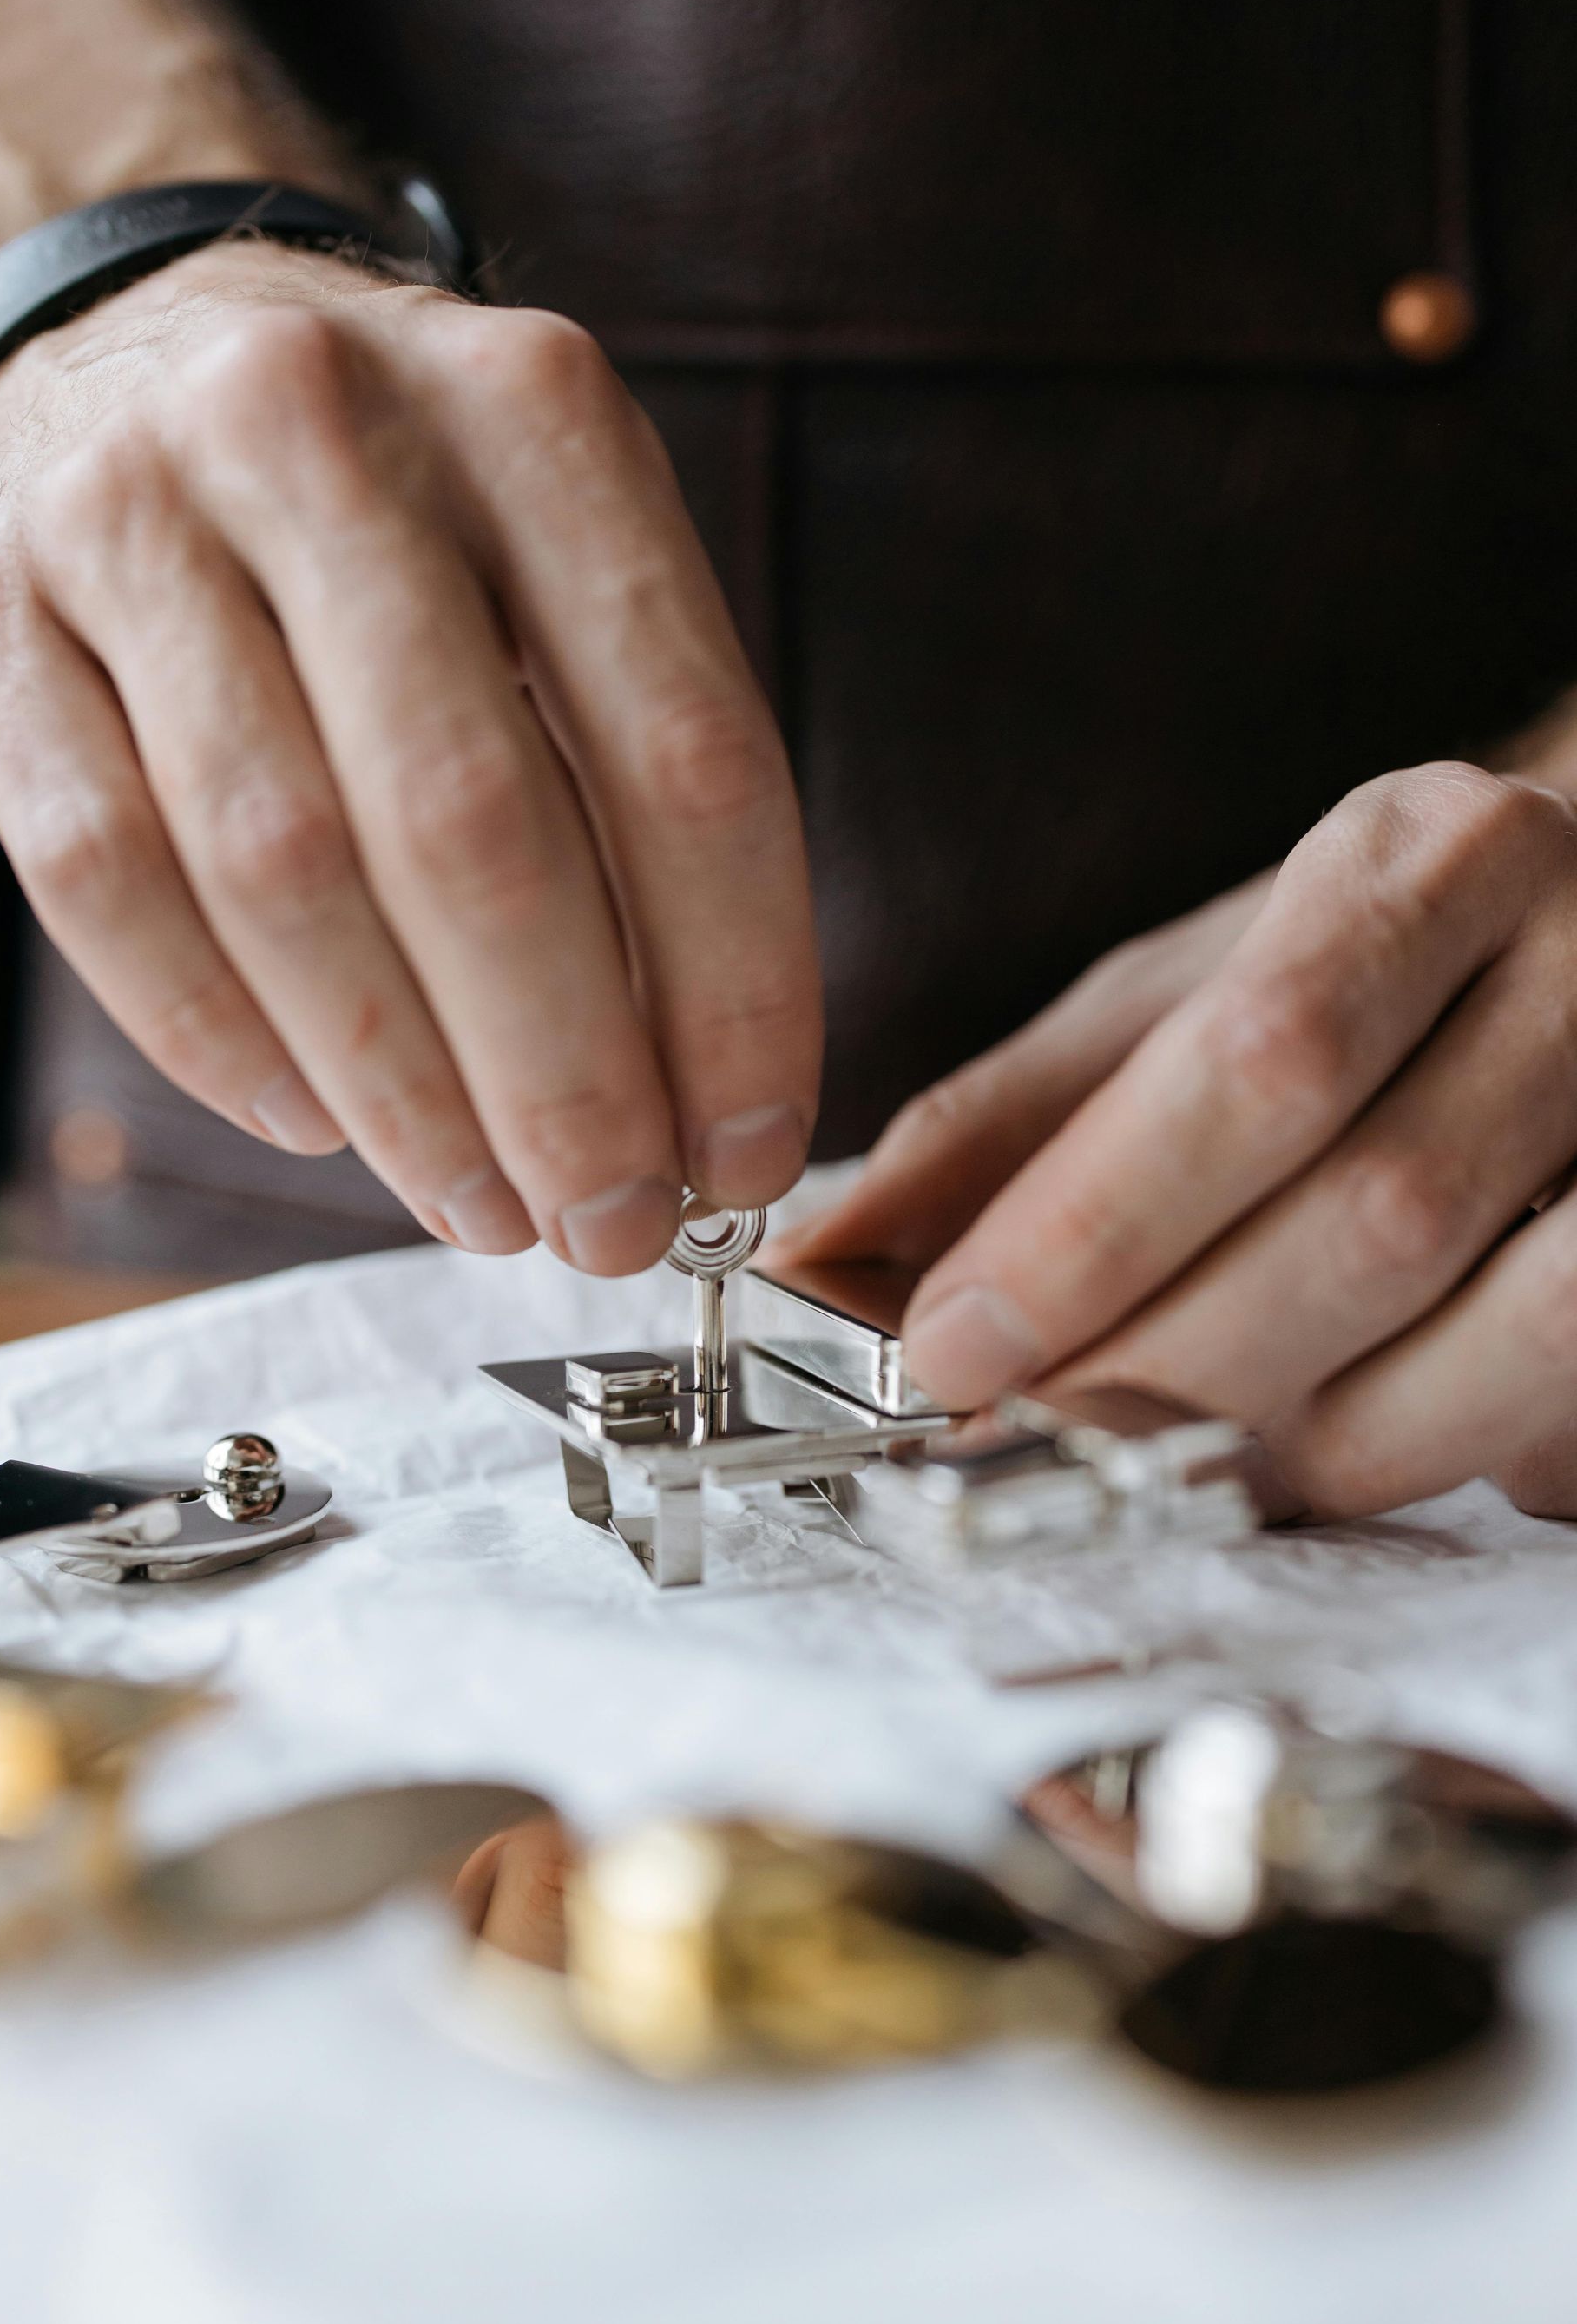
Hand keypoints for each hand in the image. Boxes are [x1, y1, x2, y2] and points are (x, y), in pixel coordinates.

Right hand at [0, 243, 819, 1270]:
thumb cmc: (396, 504)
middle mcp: (325, 431)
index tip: (744, 1149)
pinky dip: (220, 1037)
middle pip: (474, 825)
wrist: (119, 336)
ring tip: (480, 1204)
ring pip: (281, 867)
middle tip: (609, 1224)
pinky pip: (104, 877)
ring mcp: (131, 515)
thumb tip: (694, 1094)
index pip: (683, 750)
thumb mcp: (556, 556)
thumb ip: (632, 779)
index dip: (734, 988)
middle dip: (563, 1076)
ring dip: (400, 1088)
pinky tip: (316, 1123)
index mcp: (533, 414)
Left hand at [784, 763, 1576, 1519]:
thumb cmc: (1348, 973)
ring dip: (1313, 1444)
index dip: (1096, 1230)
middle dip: (1176, 1368)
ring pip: (1511, 1336)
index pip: (1260, 1060)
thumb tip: (822, 1263)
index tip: (951, 1346)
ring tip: (1175, 1464)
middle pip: (1377, 1218)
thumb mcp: (1172, 999)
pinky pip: (1576, 1408)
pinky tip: (1333, 1452)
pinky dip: (1446, 1459)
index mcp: (1427, 859)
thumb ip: (1006, 1124)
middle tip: (1032, 1436)